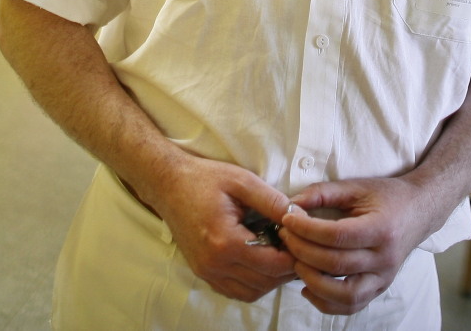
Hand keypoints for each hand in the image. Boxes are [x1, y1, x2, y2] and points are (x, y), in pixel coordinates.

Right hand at [134, 156, 294, 302]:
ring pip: (251, 292)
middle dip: (287, 269)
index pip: (274, 265)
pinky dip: (253, 284)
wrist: (168, 185)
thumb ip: (273, 201)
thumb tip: (300, 218)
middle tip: (297, 247)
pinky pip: (235, 291)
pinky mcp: (203, 273)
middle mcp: (214, 264)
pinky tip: (261, 264)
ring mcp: (206, 271)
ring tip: (281, 256)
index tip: (302, 238)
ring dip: (271, 280)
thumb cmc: (205, 179)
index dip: (295, 255)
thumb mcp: (242, 181)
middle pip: (265, 282)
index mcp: (226, 241)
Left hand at [279, 177, 432, 315]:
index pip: (337, 236)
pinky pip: (352, 305)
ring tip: (296, 263)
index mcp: (381, 229)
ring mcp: (384, 277)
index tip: (287, 219)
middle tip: (285, 236)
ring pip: (345, 294)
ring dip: (313, 283)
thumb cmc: (386, 196)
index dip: (306, 229)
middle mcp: (385, 258)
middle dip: (302, 251)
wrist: (419, 210)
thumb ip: (323, 193)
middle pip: (336, 264)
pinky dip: (327, 303)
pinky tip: (308, 288)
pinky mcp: (380, 288)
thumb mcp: (356, 187)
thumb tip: (291, 204)